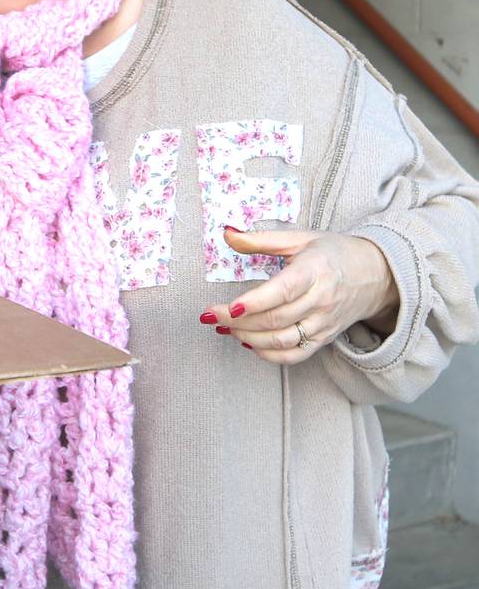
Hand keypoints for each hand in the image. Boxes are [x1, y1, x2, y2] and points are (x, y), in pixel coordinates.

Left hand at [201, 228, 398, 364]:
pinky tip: (249, 343)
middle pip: (275, 319)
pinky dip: (269, 354)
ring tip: (225, 327)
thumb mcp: (300, 238)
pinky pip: (295, 355)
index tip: (228, 307)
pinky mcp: (325, 338)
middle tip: (211, 316)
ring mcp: (324, 322)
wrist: (377, 274)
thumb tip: (227, 233)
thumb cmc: (334, 253)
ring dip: (248, 338)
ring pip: (282, 340)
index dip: (254, 302)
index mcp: (315, 271)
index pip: (282, 291)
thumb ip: (261, 240)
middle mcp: (321, 300)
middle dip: (238, 321)